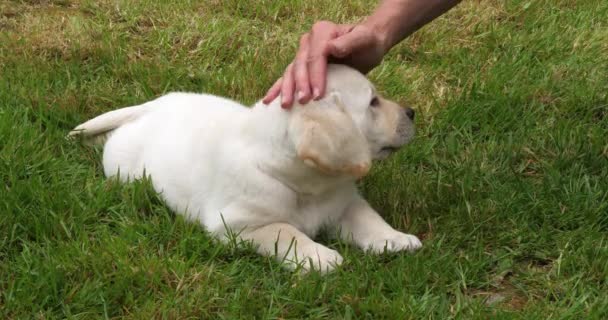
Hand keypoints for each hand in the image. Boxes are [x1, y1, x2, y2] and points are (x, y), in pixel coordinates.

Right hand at [263, 21, 386, 107]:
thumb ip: (350, 41)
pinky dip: (278, 88)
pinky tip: (269, 100)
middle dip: (299, 85)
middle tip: (302, 102)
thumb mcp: (364, 39)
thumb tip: (331, 48)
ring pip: (290, 72)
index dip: (315, 76)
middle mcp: (309, 41)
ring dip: (286, 89)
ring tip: (285, 105)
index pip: (315, 56)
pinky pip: (288, 77)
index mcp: (322, 32)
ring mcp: (303, 54)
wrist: (368, 45)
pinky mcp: (303, 67)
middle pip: (300, 65)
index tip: (317, 95)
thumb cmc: (367, 42)